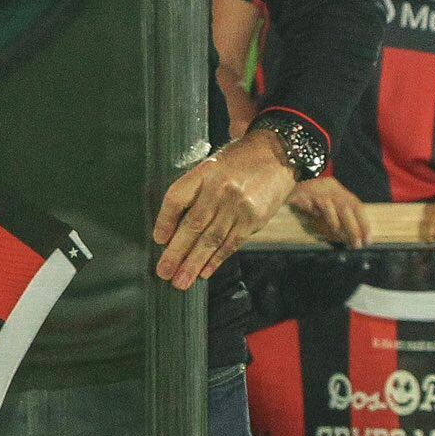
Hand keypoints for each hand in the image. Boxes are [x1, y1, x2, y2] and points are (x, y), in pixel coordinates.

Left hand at [152, 130, 297, 287]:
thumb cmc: (237, 162)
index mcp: (204, 172)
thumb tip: (172, 230)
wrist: (276, 154)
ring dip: (194, 263)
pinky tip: (204, 272)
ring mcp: (239, 204)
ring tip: (180, 281)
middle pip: (193, 224)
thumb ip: (194, 192)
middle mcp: (220, 188)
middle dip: (176, 252)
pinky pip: (231, 243)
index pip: (177, 197)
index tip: (158, 240)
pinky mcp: (254, 218)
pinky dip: (216, 260)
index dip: (165, 220)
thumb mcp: (211, 167)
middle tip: (164, 272)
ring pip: (212, 239)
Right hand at [289, 174, 370, 247]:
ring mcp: (314, 190)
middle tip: (357, 244)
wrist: (289, 176)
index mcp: (338, 189)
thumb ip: (338, 215)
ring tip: (340, 238)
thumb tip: (350, 236)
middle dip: (353, 228)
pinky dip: (312, 212)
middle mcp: (328, 188)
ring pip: (328, 207)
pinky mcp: (299, 194)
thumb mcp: (328, 201)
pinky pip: (308, 206)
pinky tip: (313, 218)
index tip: (367, 239)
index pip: (356, 205)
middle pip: (344, 207)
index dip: (363, 222)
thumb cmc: (310, 195)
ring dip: (335, 224)